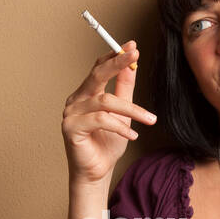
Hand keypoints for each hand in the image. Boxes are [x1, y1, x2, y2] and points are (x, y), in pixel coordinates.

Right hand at [61, 40, 156, 183]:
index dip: (115, 56)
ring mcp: (71, 113)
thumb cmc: (107, 144)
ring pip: (105, 101)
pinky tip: (131, 135)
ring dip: (131, 110)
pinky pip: (100, 119)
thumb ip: (125, 89)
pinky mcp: (70, 127)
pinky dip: (119, 126)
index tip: (132, 46)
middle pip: (97, 74)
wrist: (97, 172)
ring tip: (149, 119)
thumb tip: (132, 65)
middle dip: (117, 63)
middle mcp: (76, 100)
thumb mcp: (123, 114)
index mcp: (86, 93)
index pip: (99, 68)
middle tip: (134, 54)